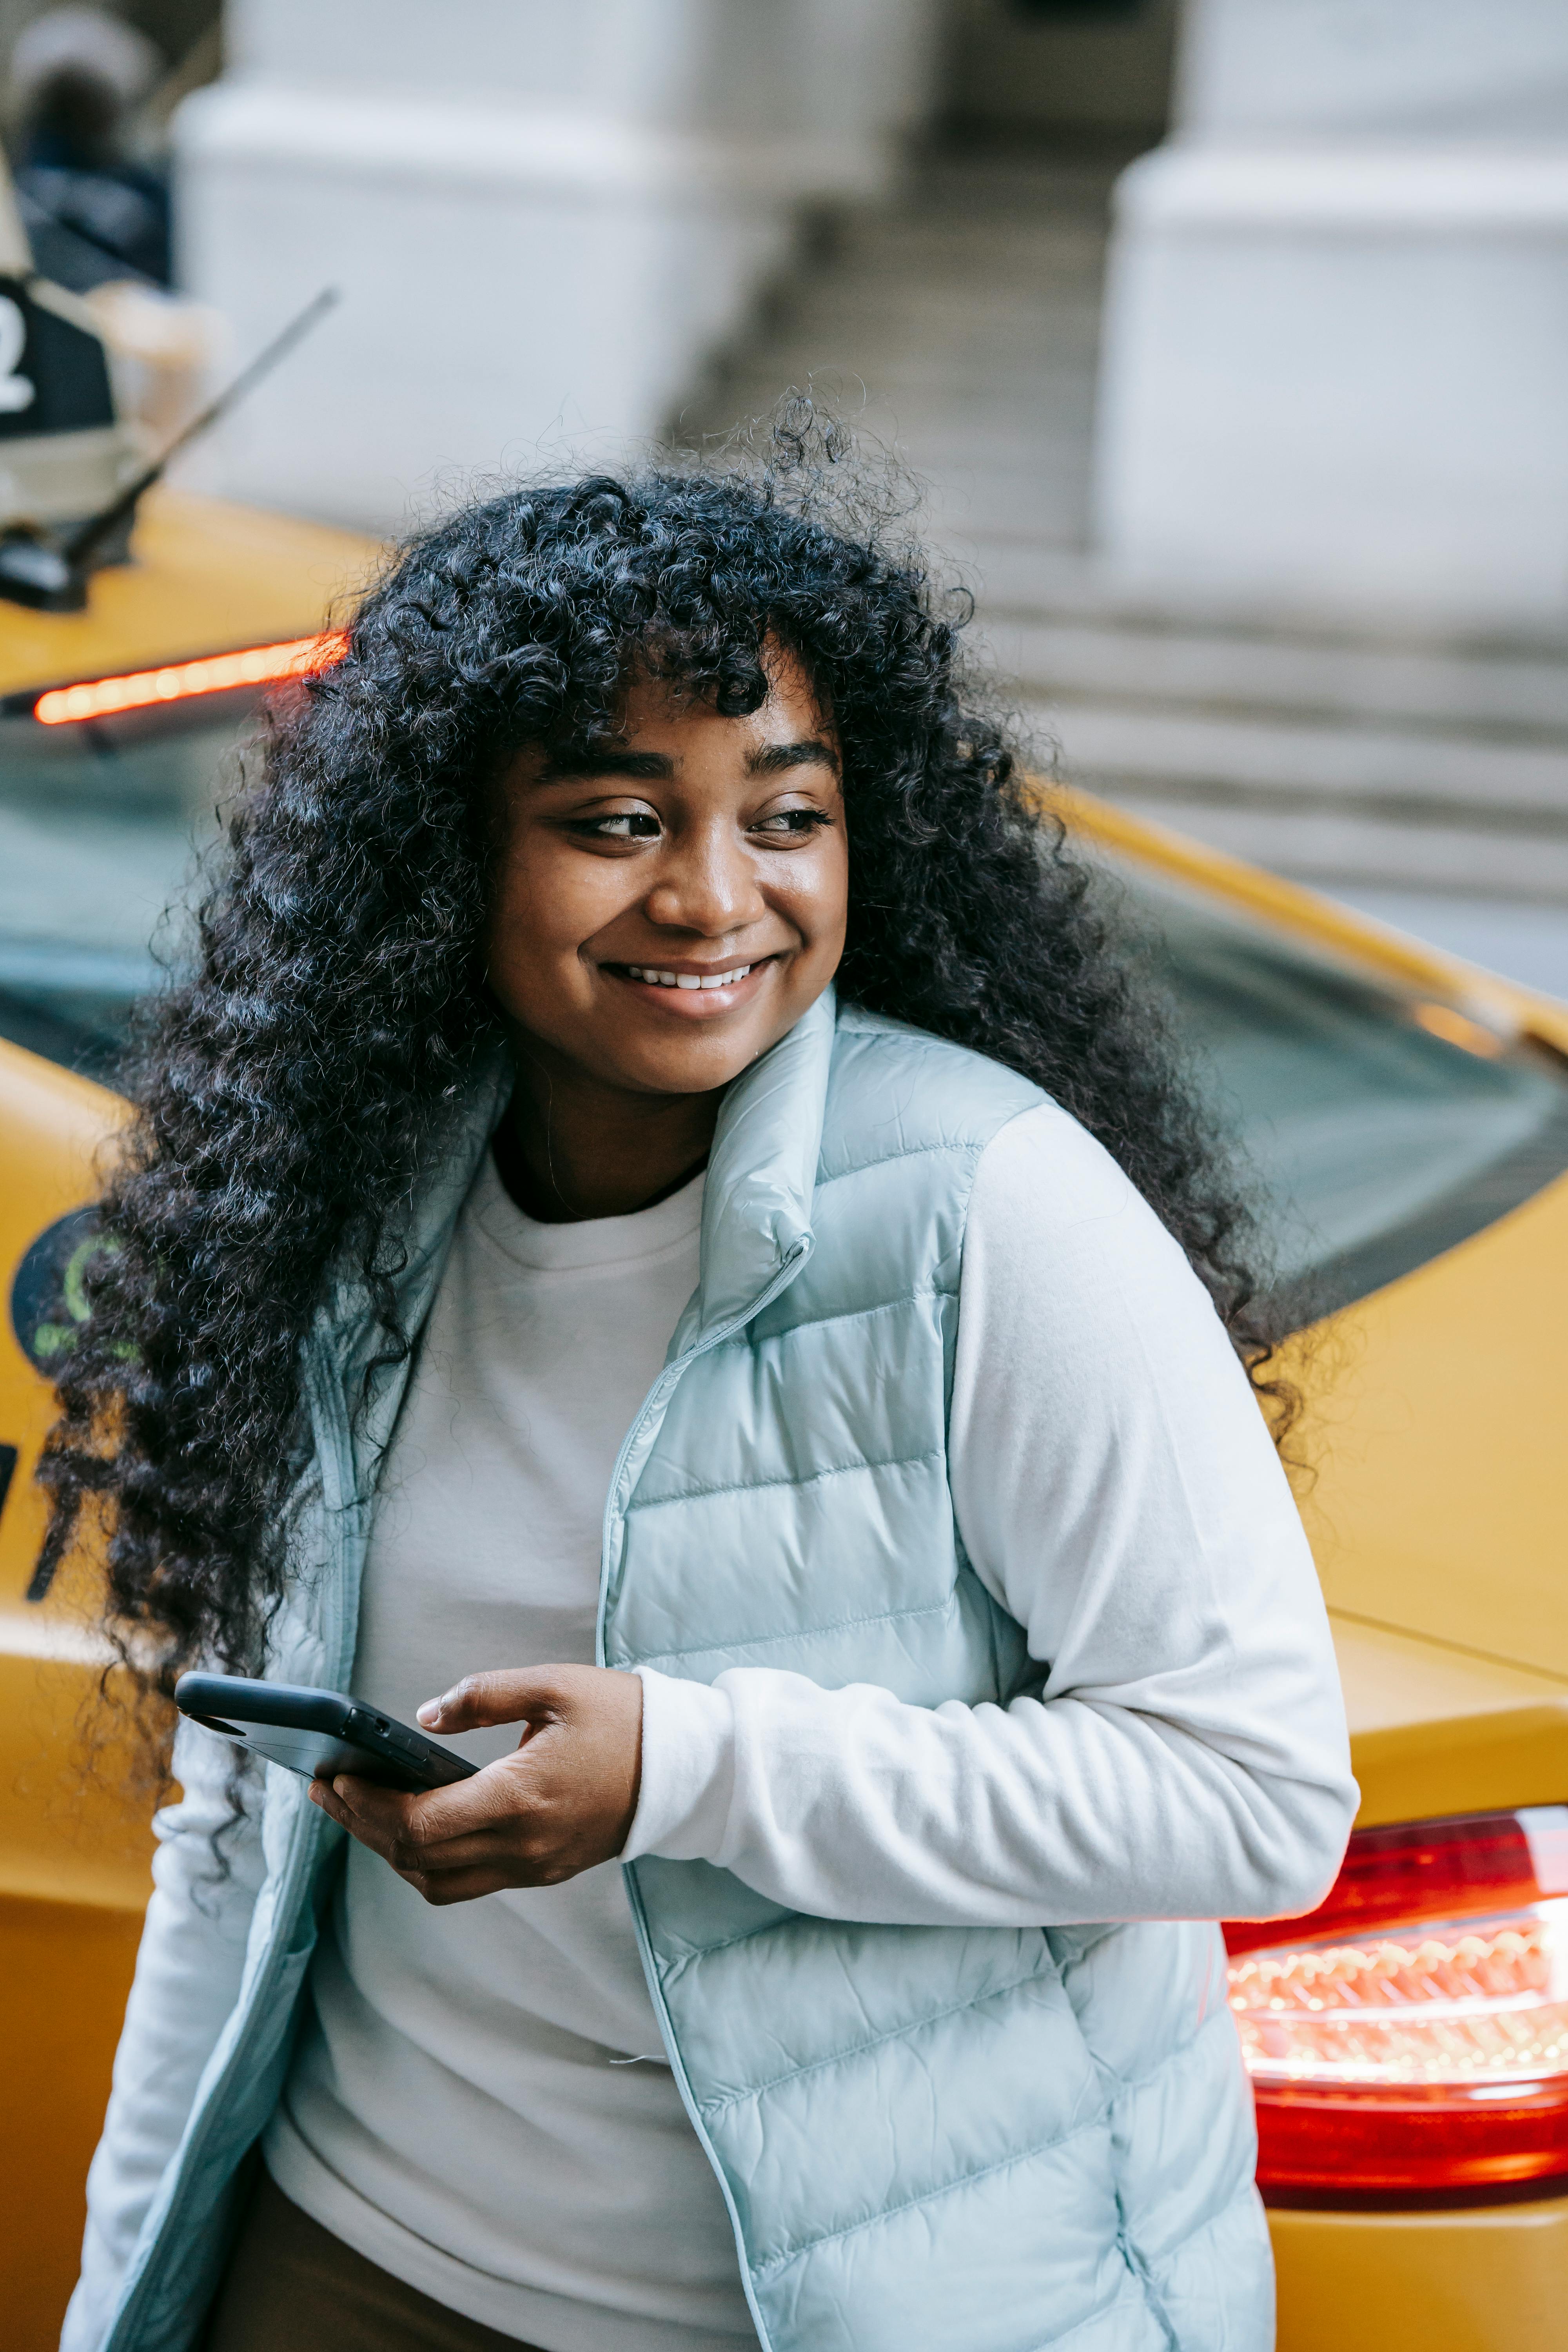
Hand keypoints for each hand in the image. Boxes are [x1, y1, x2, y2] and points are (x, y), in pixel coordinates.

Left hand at [308, 1665, 643, 1903]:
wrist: (686, 1768)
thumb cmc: (622, 1718)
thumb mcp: (554, 1685)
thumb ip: (483, 1695)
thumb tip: (422, 1717)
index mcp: (521, 1798)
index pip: (420, 1825)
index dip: (368, 1806)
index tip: (338, 1777)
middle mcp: (522, 1844)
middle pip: (416, 1859)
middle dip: (363, 1825)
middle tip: (329, 1790)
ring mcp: (532, 1866)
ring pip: (436, 1882)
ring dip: (390, 1851)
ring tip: (359, 1810)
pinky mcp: (542, 1870)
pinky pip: (466, 1882)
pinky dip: (426, 1862)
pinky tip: (411, 1826)